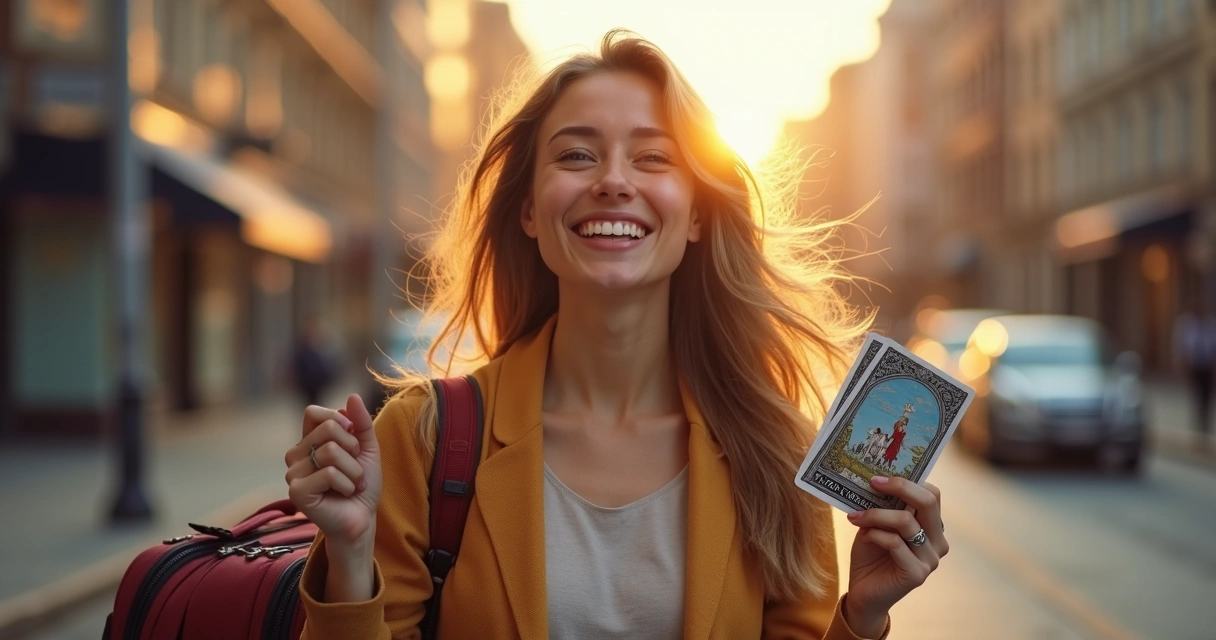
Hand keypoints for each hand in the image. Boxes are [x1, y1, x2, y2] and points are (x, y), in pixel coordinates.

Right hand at [285, 394, 381, 548]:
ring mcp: (293, 473)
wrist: (363, 518)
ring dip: (353, 470)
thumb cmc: (362, 484)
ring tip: (351, 484)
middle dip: (353, 449)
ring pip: (331, 451)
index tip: (353, 441)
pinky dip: (347, 484)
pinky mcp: (297, 492)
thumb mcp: (367, 447)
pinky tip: (343, 495)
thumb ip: (361, 422)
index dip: (340, 422)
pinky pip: (329, 473)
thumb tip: (352, 396)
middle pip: (328, 429)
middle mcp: (295, 455)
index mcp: (307, 441)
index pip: (313, 412)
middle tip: (354, 470)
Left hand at [842, 476, 947, 636]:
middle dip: (900, 487)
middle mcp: (938, 542)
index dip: (908, 480)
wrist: (863, 593)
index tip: (878, 476)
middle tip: (872, 483)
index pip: (932, 494)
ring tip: (854, 516)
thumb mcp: (877, 524)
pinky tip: (863, 535)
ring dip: (876, 514)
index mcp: (932, 526)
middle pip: (928, 502)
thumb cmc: (871, 554)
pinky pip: (895, 543)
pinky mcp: (917, 574)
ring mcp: (930, 559)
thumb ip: (884, 506)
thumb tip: (876, 479)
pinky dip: (875, 534)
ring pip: (906, 522)